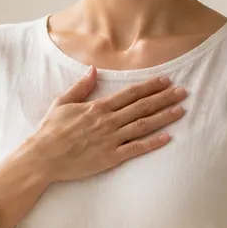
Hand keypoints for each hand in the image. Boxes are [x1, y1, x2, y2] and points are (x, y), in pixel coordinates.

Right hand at [28, 69, 187, 184]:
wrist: (43, 156)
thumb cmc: (50, 130)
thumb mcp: (63, 103)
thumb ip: (81, 87)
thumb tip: (94, 70)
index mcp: (98, 107)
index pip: (130, 93)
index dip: (151, 86)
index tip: (166, 81)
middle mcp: (108, 121)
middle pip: (142, 106)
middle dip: (165, 98)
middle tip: (183, 92)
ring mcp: (110, 139)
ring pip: (143, 125)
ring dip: (164, 117)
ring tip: (180, 111)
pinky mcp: (110, 157)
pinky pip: (135, 149)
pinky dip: (152, 143)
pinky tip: (167, 137)